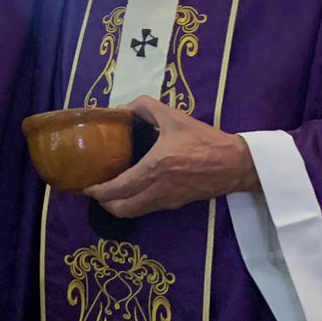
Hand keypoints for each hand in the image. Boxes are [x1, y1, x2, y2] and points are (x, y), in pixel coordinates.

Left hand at [83, 95, 258, 218]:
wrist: (235, 164)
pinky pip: (146, 210)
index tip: (86, 186)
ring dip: (117, 207)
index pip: (118, 188)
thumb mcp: (174, 116)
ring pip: (133, 213)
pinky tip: (131, 192)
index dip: (98, 191)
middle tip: (94, 190)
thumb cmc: (204, 139)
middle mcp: (157, 188)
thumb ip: (145, 107)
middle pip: (121, 208)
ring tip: (108, 193)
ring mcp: (166, 200)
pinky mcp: (175, 205)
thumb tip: (122, 109)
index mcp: (154, 167)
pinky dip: (133, 205)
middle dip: (103, 203)